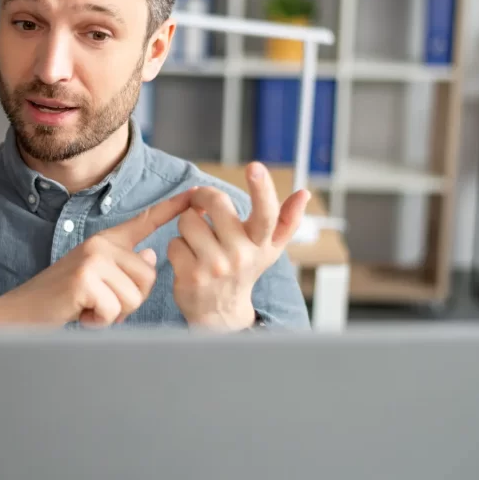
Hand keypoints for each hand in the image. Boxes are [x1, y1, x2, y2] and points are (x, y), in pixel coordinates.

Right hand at [0, 191, 192, 327]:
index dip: (172, 208)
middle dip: (129, 302)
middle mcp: (101, 243)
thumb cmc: (63, 299)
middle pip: (148, 278)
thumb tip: (150, 257)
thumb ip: (124, 267)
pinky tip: (81, 313)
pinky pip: (115, 308)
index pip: (145, 221)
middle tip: (99, 302)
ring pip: (134, 296)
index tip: (195, 194)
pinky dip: (99, 320)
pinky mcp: (85, 278)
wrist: (22, 312)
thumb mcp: (97, 278)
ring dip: (113, 313)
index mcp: (107, 241)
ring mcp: (92, 258)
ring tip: (88, 306)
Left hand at [168, 162, 309, 330]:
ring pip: (189, 221)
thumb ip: (287, 220)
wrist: (221, 313)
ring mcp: (215, 267)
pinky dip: (177, 246)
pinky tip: (188, 258)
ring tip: (198, 239)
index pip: (266, 214)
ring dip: (188, 225)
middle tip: (201, 202)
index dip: (262, 189)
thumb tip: (304, 193)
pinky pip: (174, 242)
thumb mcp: (268, 249)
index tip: (254, 167)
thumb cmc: (245, 270)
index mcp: (261, 244)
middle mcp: (241, 256)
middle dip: (203, 197)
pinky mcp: (190, 276)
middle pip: (216, 203)